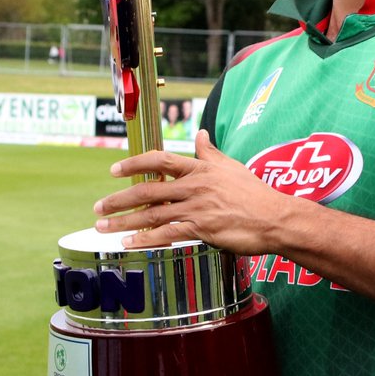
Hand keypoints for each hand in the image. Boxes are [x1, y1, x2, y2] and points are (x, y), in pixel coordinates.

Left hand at [93, 129, 301, 252]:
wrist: (275, 218)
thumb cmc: (254, 193)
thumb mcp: (230, 166)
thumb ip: (209, 152)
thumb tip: (200, 133)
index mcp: (200, 169)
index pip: (160, 161)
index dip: (133, 164)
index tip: (113, 170)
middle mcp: (194, 187)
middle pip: (148, 190)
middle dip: (119, 199)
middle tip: (99, 207)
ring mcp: (197, 208)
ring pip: (153, 214)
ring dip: (124, 221)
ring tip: (103, 227)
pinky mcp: (202, 229)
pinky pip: (168, 234)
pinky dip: (146, 239)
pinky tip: (129, 242)